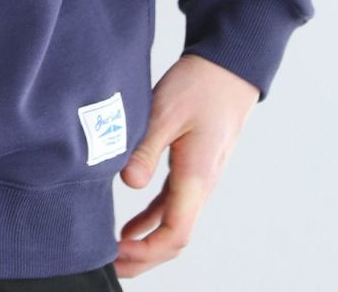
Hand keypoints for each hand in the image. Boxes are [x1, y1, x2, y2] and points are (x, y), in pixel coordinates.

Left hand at [112, 53, 260, 277]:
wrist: (227, 71)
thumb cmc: (199, 86)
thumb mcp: (166, 113)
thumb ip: (146, 149)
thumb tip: (129, 184)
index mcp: (196, 177)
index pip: (174, 233)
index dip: (146, 252)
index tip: (116, 252)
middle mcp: (200, 186)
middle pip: (174, 239)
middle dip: (144, 259)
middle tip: (109, 266)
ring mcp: (197, 179)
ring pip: (172, 225)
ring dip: (146, 244)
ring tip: (115, 254)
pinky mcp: (191, 168)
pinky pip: (171, 206)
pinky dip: (150, 221)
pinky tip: (130, 229)